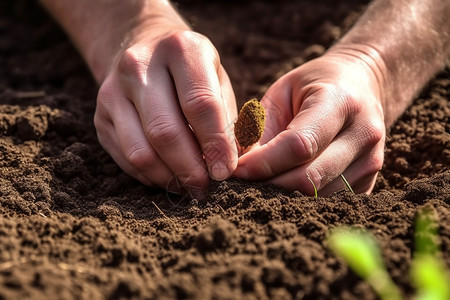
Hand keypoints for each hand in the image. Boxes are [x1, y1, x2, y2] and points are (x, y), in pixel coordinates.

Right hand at [94, 26, 237, 195]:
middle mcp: (140, 66)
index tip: (225, 171)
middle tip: (206, 187)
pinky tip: (168, 176)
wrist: (143, 48)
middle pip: (165, 132)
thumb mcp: (217, 79)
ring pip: (140, 151)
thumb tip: (230, 164)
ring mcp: (113, 91)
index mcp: (180, 49)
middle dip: (190, 169)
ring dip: (169, 178)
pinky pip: (125, 159)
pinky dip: (150, 176)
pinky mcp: (100, 116)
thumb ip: (227, 118)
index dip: (215, 144)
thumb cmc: (191, 72)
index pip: (199, 104)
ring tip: (189, 186)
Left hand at [234, 46, 386, 194]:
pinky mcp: (370, 180)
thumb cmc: (313, 86)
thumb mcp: (281, 92)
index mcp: (340, 102)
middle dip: (269, 185)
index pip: (299, 145)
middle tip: (243, 183)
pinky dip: (302, 200)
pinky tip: (286, 187)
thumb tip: (236, 167)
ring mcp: (372, 161)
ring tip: (263, 184)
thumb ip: (260, 128)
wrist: (362, 83)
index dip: (264, 163)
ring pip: (319, 196)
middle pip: (310, 178)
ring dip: (284, 196)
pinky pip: (329, 202)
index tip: (236, 171)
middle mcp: (363, 133)